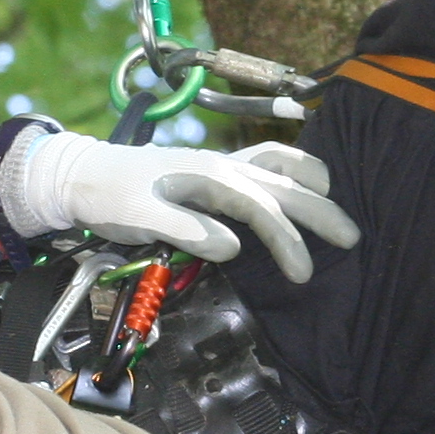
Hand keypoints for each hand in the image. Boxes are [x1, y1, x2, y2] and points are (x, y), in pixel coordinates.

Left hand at [18, 133, 357, 279]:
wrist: (82, 174)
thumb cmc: (109, 197)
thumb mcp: (139, 218)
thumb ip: (186, 229)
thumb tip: (234, 245)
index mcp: (207, 178)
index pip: (261, 208)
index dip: (287, 240)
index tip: (303, 273)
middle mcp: (220, 165)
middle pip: (282, 184)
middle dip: (319, 211)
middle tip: (352, 238)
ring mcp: (218, 163)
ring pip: (277, 163)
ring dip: (309, 181)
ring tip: (335, 200)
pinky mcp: (213, 169)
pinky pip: (261, 160)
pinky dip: (289, 166)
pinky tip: (298, 179)